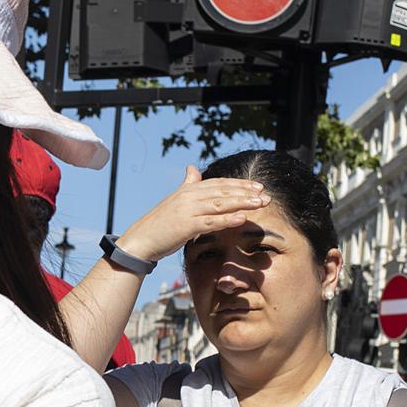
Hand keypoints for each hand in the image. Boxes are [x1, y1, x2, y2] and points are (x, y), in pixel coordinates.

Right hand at [115, 165, 269, 261]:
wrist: (141, 239)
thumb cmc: (159, 222)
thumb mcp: (174, 199)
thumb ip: (187, 184)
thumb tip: (192, 167)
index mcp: (187, 190)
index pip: (218, 183)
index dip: (239, 184)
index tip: (257, 186)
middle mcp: (188, 196)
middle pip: (222, 191)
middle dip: (246, 192)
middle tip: (265, 194)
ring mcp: (187, 210)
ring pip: (220, 204)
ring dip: (243, 202)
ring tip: (261, 203)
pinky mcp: (186, 226)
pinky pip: (212, 221)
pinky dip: (228, 219)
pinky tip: (243, 218)